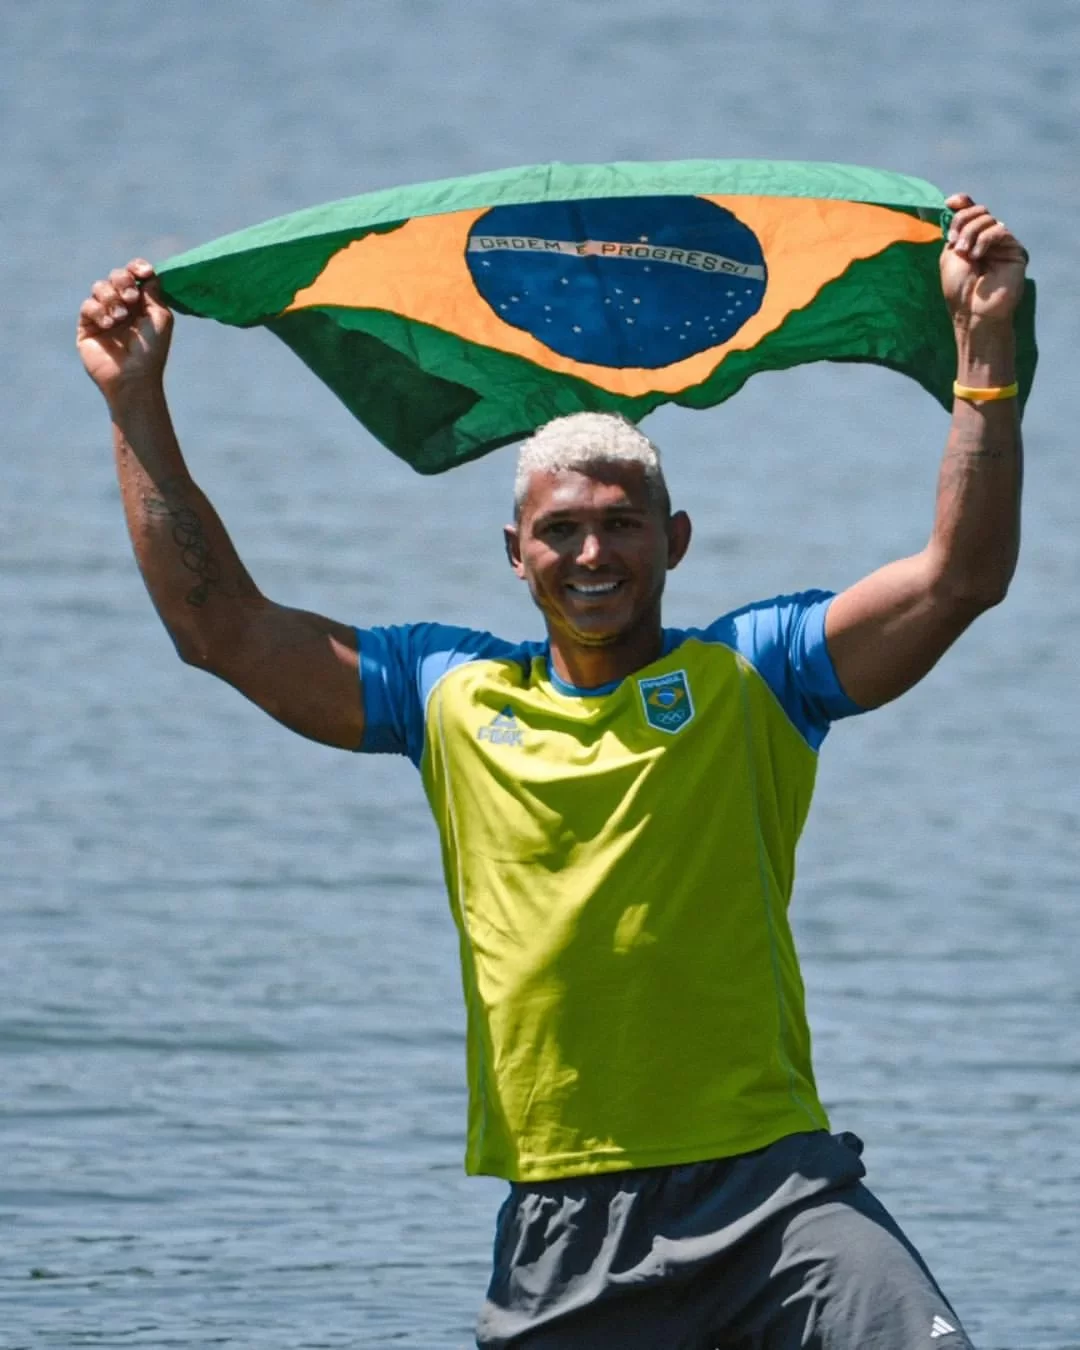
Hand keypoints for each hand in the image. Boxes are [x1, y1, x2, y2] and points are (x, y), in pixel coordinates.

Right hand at [77, 259, 173, 397]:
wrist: (133, 377)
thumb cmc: (151, 351)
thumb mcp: (160, 318)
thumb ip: (154, 293)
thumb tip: (147, 274)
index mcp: (142, 304)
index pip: (135, 275)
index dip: (137, 268)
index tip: (143, 272)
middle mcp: (123, 307)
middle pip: (116, 276)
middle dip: (123, 281)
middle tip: (131, 298)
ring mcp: (104, 315)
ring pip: (100, 288)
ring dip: (111, 298)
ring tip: (120, 317)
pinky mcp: (88, 325)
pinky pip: (88, 305)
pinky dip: (98, 311)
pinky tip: (108, 324)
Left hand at [941, 194, 1027, 326]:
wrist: (973, 311)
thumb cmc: (958, 289)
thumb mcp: (950, 255)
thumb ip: (955, 230)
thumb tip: (954, 203)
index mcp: (970, 240)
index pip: (970, 211)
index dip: (962, 203)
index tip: (950, 203)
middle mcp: (986, 239)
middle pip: (978, 211)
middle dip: (963, 222)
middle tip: (956, 244)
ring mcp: (1001, 244)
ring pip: (987, 219)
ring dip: (971, 233)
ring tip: (967, 255)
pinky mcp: (1014, 249)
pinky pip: (999, 230)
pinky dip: (984, 240)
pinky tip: (978, 256)